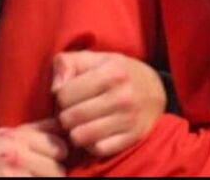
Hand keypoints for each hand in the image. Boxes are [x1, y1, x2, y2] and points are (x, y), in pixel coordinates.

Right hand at [0, 120, 66, 176]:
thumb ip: (27, 132)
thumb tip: (57, 124)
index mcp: (14, 137)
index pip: (58, 144)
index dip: (59, 154)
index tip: (54, 158)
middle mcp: (16, 155)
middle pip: (57, 167)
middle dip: (54, 171)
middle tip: (44, 173)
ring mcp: (13, 176)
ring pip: (51, 179)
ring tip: (32, 177)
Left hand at [53, 50, 167, 156]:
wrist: (154, 90)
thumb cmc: (117, 72)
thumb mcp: (95, 59)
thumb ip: (68, 63)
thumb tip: (55, 89)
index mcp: (111, 73)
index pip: (63, 94)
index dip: (62, 95)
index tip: (71, 94)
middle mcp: (122, 97)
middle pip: (69, 118)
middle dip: (66, 115)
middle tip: (75, 110)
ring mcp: (129, 119)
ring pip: (80, 137)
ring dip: (76, 131)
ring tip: (83, 122)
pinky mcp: (133, 137)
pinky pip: (98, 150)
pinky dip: (92, 144)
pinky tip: (96, 133)